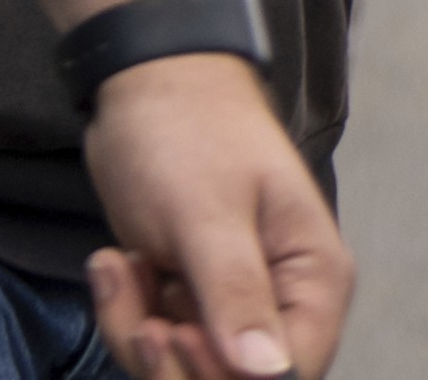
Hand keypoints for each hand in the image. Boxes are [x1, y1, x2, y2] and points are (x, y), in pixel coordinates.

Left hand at [77, 50, 348, 379]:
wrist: (143, 78)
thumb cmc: (187, 128)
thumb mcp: (207, 211)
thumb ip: (237, 291)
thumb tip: (268, 373)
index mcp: (313, 282)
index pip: (291, 374)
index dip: (228, 375)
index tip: (176, 336)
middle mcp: (282, 302)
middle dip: (175, 363)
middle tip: (141, 318)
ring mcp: (232, 301)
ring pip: (187, 367)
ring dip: (139, 332)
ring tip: (119, 270)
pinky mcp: (188, 294)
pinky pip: (159, 336)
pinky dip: (128, 312)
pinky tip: (114, 264)